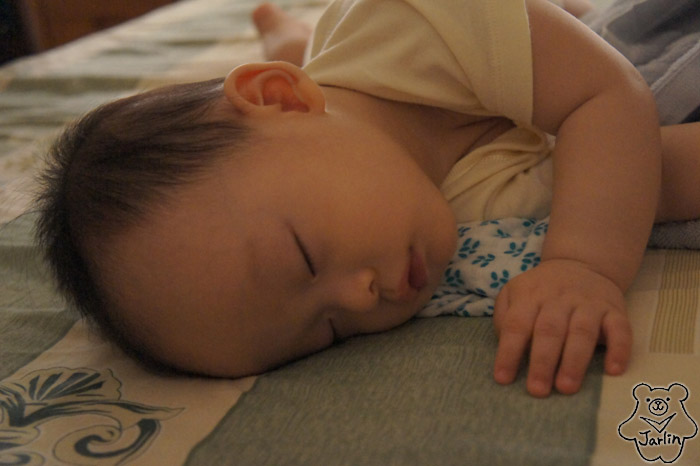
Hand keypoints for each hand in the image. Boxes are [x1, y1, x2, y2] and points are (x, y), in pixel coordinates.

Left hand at [492, 258, 631, 396]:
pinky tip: (613, 370)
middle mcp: (559, 298)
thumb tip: (504, 348)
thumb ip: (504, 317)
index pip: (516, 325)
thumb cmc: (542, 290)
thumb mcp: (514, 293)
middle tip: (537, 391)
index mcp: (530, 296)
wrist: (582, 264)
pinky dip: (619, 349)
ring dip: (574, 361)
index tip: (503, 379)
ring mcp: (588, 303)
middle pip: (549, 330)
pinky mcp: (614, 310)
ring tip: (566, 387)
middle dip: (542, 362)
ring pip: (582, 332)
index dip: (508, 352)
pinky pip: (620, 329)